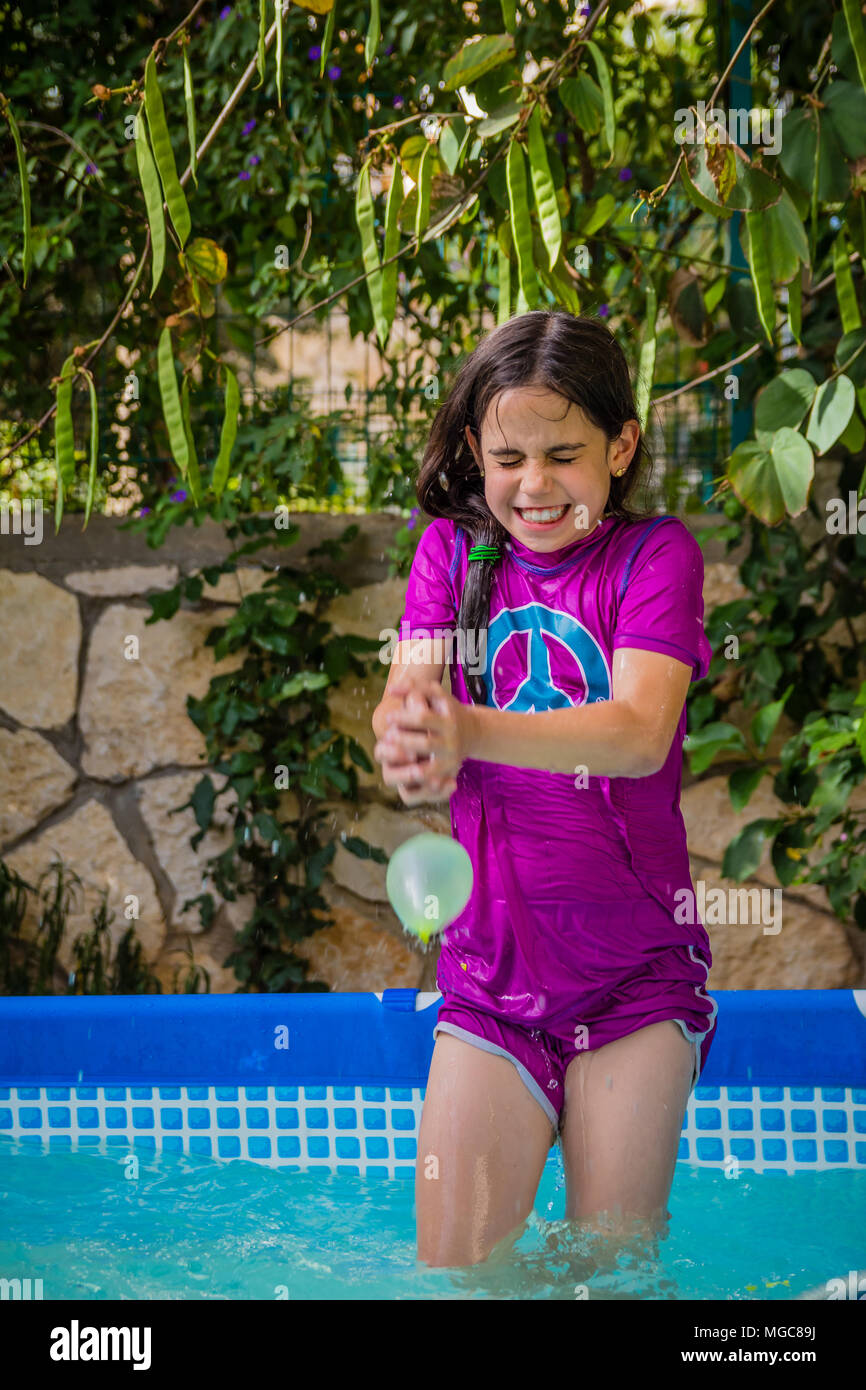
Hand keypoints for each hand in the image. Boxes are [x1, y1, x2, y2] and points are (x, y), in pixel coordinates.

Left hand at [373, 676, 467, 804]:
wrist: (473, 732)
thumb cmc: (446, 710)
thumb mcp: (436, 694)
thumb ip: (414, 687)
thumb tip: (391, 689)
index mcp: (447, 720)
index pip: (423, 718)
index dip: (403, 718)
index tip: (389, 717)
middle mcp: (451, 742)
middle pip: (425, 744)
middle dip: (404, 740)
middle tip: (388, 736)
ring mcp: (451, 761)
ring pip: (428, 770)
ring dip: (408, 768)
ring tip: (392, 761)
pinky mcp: (449, 774)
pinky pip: (432, 786)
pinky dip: (420, 785)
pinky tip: (405, 779)